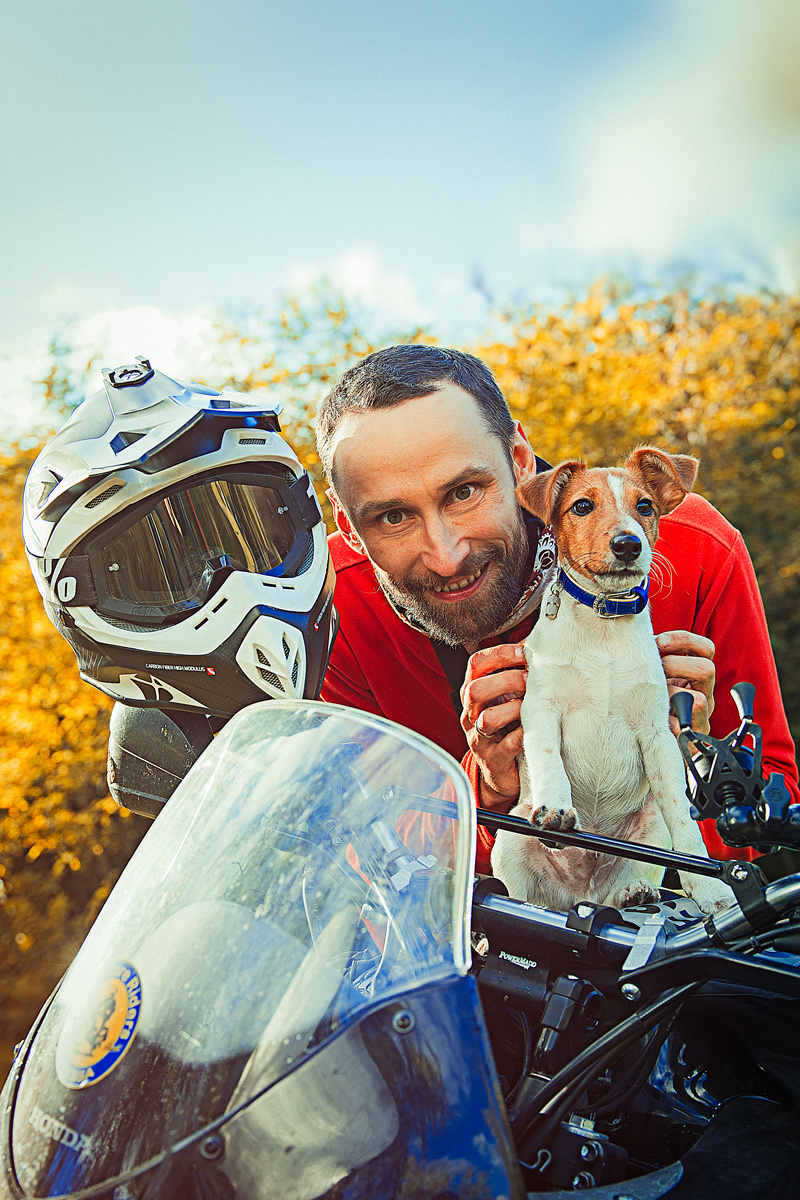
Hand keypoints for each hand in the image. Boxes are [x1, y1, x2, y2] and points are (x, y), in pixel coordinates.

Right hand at [460, 643, 527, 811]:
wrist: (502, 771)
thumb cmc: (508, 727)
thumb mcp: (507, 697)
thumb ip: (518, 673)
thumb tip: (543, 645)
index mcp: (473, 694)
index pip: (475, 664)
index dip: (499, 654)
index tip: (524, 651)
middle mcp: (470, 714)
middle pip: (475, 690)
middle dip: (507, 680)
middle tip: (531, 681)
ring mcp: (479, 739)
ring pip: (487, 719)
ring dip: (513, 709)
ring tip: (531, 708)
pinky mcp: (493, 761)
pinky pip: (506, 746)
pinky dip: (522, 736)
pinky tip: (533, 730)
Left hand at [656, 630, 714, 734]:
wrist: (654, 740)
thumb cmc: (650, 701)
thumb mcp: (654, 675)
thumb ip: (652, 658)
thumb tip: (633, 639)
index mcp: (695, 673)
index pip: (705, 648)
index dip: (684, 640)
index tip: (659, 642)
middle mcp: (704, 692)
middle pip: (707, 669)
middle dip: (675, 666)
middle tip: (655, 672)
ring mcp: (702, 715)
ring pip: (699, 699)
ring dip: (671, 695)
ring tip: (655, 697)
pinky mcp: (693, 735)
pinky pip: (686, 726)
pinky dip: (670, 720)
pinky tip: (657, 717)